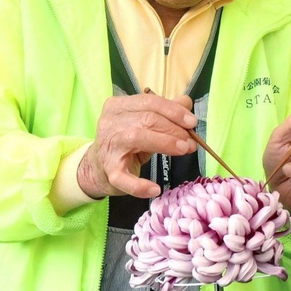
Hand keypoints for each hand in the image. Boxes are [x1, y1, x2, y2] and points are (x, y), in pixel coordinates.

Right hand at [78, 93, 197, 198]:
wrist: (99, 167)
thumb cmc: (127, 141)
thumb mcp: (145, 123)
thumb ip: (166, 112)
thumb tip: (186, 102)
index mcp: (119, 106)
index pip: (149, 102)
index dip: (173, 111)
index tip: (192, 122)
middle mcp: (110, 123)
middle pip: (147, 119)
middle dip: (174, 129)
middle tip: (191, 141)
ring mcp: (108, 147)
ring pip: (137, 138)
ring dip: (165, 143)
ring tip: (184, 150)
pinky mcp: (109, 171)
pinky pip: (124, 178)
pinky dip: (140, 185)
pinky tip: (155, 189)